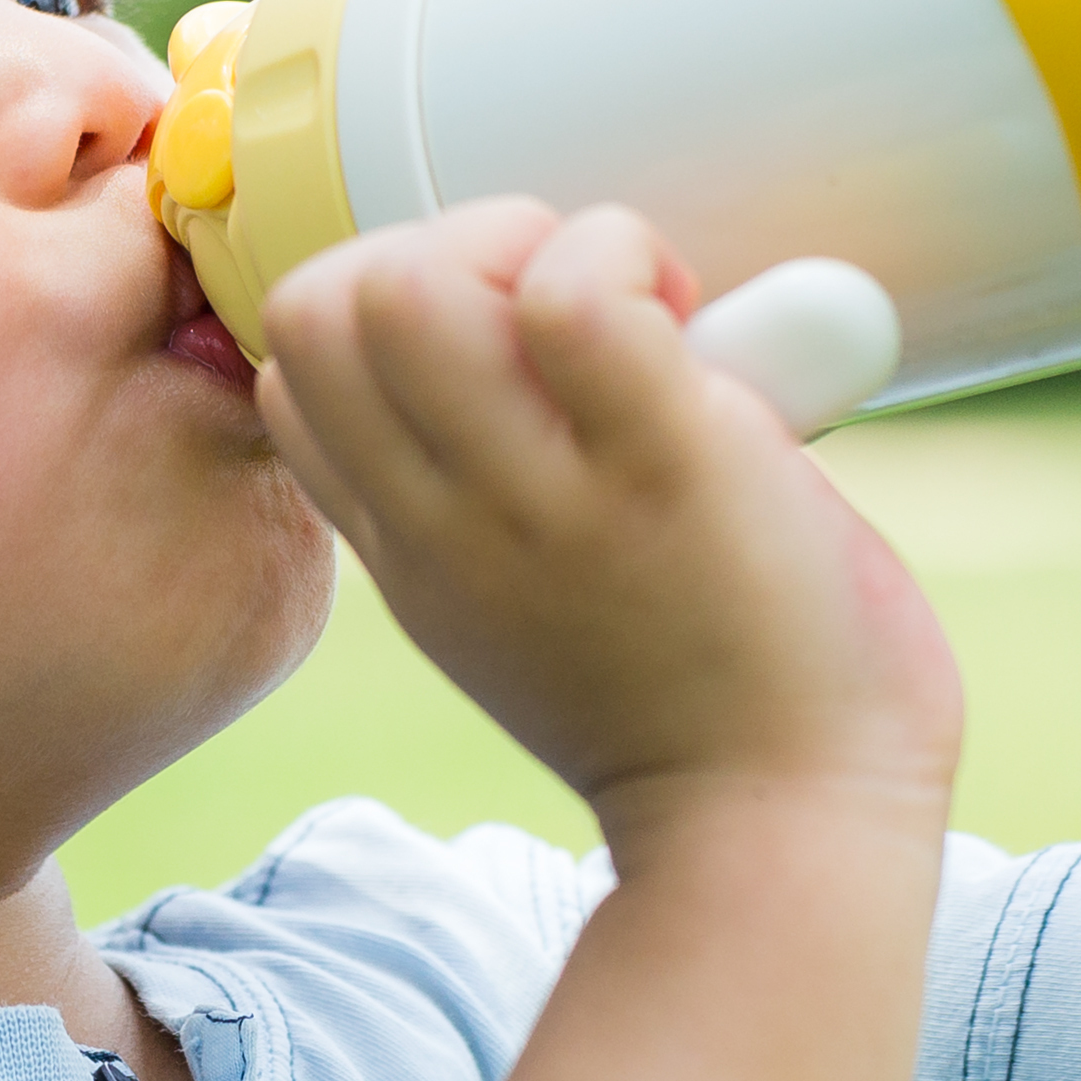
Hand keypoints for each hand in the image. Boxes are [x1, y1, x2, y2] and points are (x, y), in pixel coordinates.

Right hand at [253, 200, 959, 834]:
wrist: (784, 833)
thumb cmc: (702, 716)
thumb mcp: (521, 616)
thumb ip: (496, 500)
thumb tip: (560, 345)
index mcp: (407, 549)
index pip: (296, 372)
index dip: (393, 308)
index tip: (514, 354)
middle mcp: (438, 519)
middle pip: (317, 302)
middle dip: (443, 250)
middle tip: (571, 320)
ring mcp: (533, 494)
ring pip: (406, 282)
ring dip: (531, 246)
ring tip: (635, 318)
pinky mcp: (655, 461)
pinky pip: (578, 289)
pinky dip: (632, 261)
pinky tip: (699, 331)